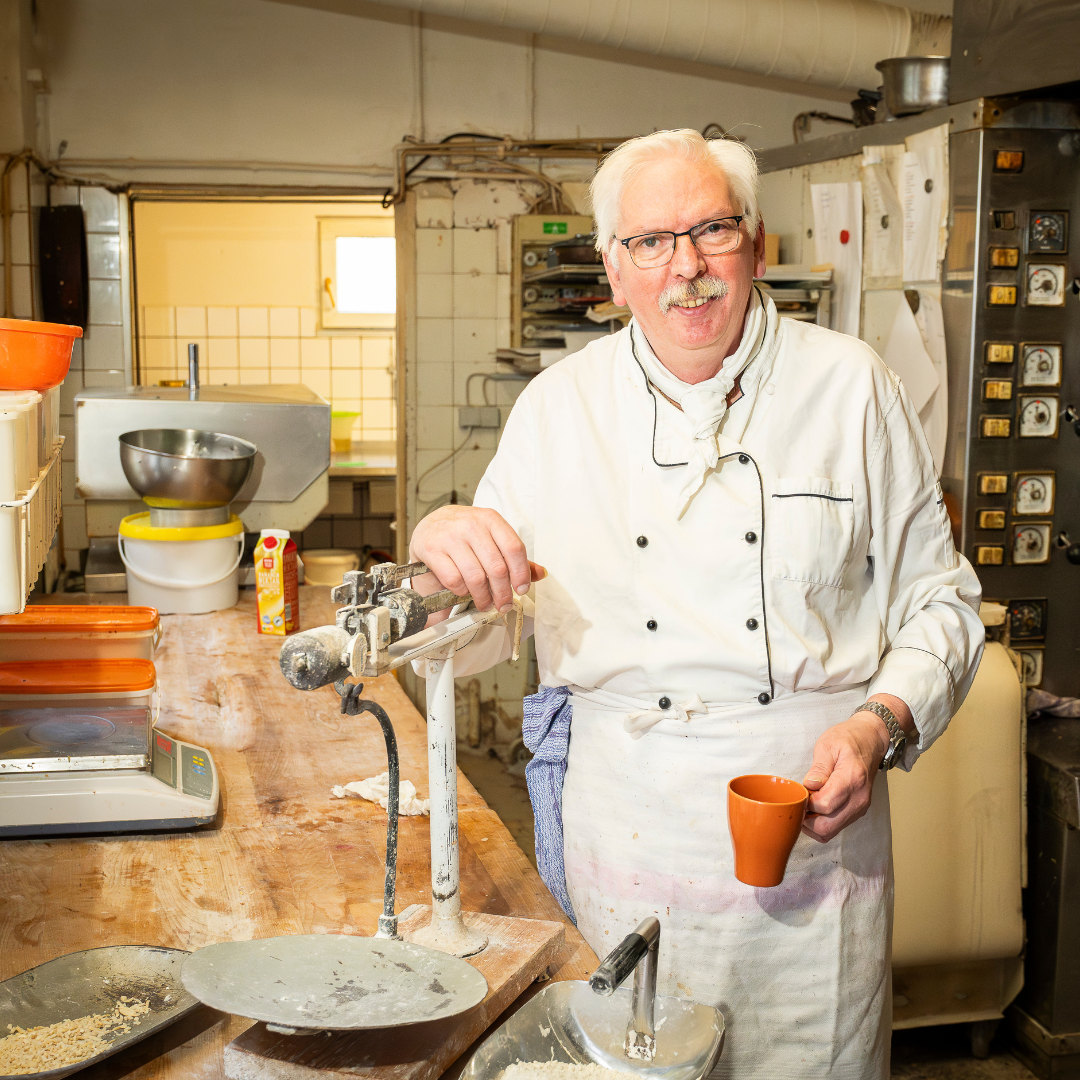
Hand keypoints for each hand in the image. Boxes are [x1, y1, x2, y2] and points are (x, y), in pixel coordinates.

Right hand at [409, 505, 545, 613]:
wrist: (430, 526)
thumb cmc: (465, 535)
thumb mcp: (491, 538)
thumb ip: (514, 556)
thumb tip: (541, 573)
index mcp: (491, 520)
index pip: (514, 548)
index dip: (521, 573)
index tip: (522, 589)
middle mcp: (471, 524)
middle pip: (497, 567)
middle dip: (502, 593)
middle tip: (503, 605)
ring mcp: (450, 536)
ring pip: (476, 577)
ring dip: (483, 598)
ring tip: (485, 604)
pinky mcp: (432, 550)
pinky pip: (454, 580)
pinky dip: (462, 591)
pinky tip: (464, 591)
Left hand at [800, 713, 888, 842]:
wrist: (870, 741)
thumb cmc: (849, 739)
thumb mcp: (828, 745)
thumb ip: (818, 768)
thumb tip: (809, 786)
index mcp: (851, 779)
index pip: (824, 805)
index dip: (806, 803)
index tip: (800, 792)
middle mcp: (859, 798)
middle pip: (826, 826)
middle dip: (806, 820)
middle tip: (799, 803)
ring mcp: (860, 807)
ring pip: (830, 831)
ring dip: (812, 823)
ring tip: (806, 804)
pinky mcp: (857, 811)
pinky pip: (836, 827)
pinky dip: (822, 823)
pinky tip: (815, 808)